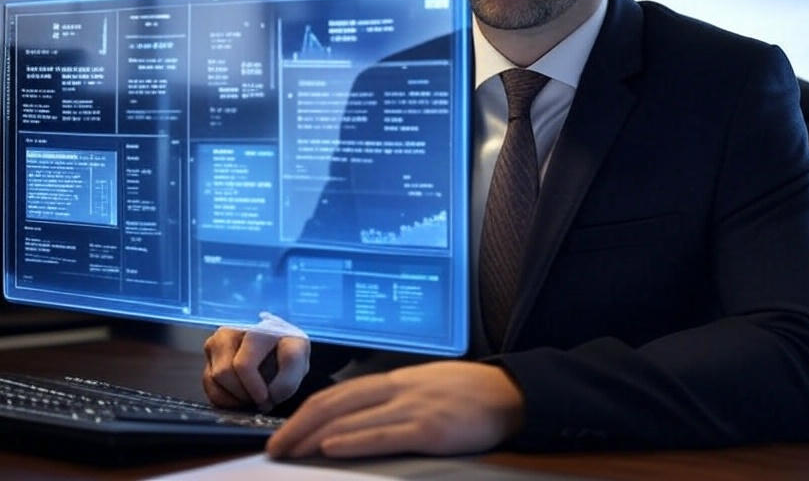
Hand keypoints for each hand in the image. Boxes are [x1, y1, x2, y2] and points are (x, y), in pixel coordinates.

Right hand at [202, 312, 310, 410]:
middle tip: (261, 400)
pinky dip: (223, 398)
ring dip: (233, 397)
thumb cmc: (288, 349)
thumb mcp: (300, 360)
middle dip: (243, 395)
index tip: (268, 400)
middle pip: (224, 373)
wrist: (277, 341)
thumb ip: (288, 379)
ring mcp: (217, 339)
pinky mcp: (209, 353)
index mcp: (259, 328)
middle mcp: (234, 329)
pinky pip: (208, 384)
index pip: (244, 365)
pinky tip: (240, 396)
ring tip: (252, 396)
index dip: (254, 389)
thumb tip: (267, 398)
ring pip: (212, 379)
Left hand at [265, 360, 524, 458]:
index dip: (305, 412)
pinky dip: (354, 439)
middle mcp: (398, 389)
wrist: (511, 394)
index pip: (338, 394)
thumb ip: (393, 401)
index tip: (282, 434)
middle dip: (298, 426)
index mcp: (396, 381)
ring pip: (352, 418)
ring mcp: (414, 407)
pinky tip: (331, 447)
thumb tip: (355, 420)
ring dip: (313, 436)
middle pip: (336, 403)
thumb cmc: (468, 395)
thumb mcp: (425, 389)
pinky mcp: (431, 428)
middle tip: (273, 449)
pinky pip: (384, 433)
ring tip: (289, 452)